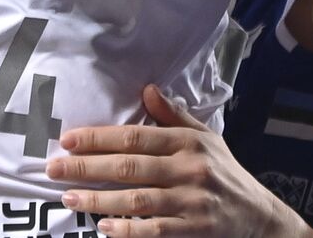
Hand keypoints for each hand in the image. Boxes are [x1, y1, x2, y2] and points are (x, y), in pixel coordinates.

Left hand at [47, 84, 312, 236]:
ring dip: (99, 199)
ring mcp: (191, 200)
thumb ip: (174, 116)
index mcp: (188, 142)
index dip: (101, 137)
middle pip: (130, 166)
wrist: (258, 216)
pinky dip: (127, 230)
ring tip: (69, 196)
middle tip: (53, 167)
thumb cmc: (225, 173)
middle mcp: (189, 167)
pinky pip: (154, 230)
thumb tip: (146, 89)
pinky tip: (102, 228)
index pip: (137, 136)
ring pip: (137, 199)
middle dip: (88, 166)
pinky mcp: (194, 228)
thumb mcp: (206, 138)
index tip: (69, 139)